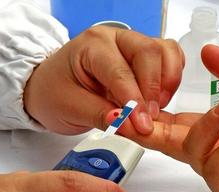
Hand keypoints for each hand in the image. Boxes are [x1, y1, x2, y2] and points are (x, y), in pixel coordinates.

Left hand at [24, 26, 183, 135]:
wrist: (48, 89)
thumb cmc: (54, 93)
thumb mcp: (70, 108)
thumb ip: (101, 115)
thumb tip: (129, 123)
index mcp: (92, 45)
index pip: (120, 71)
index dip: (134, 101)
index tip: (142, 126)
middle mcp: (115, 38)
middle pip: (149, 52)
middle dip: (153, 90)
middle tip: (149, 119)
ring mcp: (131, 45)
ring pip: (164, 52)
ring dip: (166, 83)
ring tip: (155, 109)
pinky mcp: (142, 57)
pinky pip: (168, 58)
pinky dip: (170, 78)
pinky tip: (160, 100)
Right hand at [118, 45, 218, 191]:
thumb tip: (206, 53)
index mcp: (214, 125)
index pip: (171, 122)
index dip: (149, 115)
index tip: (130, 105)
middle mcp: (212, 147)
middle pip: (169, 142)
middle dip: (147, 131)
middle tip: (132, 118)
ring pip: (193, 153)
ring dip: (206, 129)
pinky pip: (217, 173)